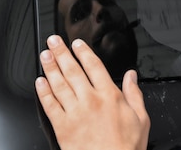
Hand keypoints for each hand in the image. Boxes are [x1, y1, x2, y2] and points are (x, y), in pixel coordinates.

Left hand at [35, 35, 149, 149]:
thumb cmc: (125, 148)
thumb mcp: (141, 119)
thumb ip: (135, 94)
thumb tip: (132, 76)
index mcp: (109, 96)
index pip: (94, 66)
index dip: (84, 52)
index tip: (77, 44)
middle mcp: (90, 101)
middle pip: (72, 70)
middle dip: (61, 53)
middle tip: (53, 41)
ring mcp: (74, 113)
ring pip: (59, 84)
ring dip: (50, 67)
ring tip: (44, 55)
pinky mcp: (62, 127)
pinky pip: (49, 105)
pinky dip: (43, 92)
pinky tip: (39, 82)